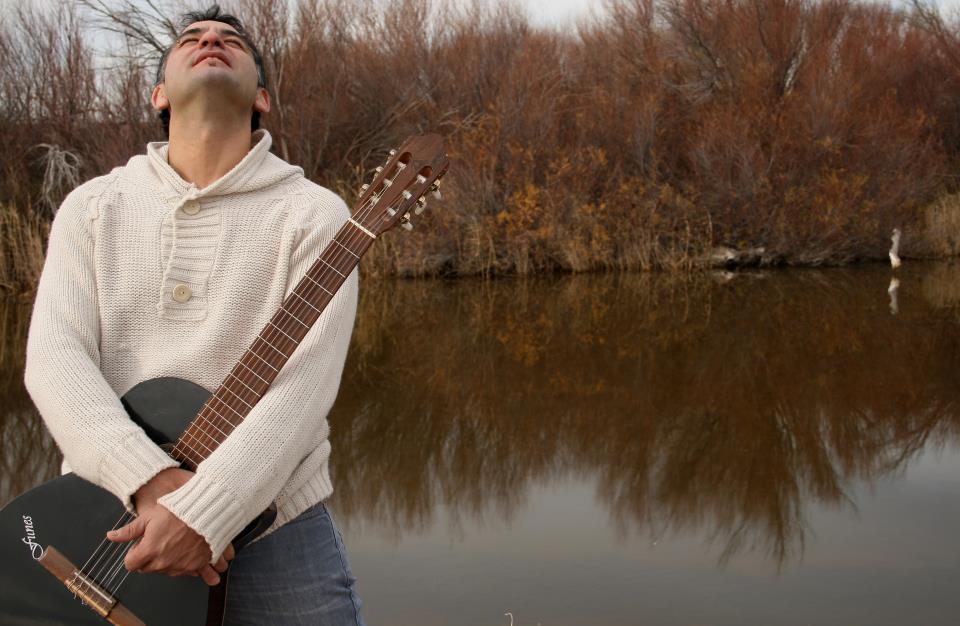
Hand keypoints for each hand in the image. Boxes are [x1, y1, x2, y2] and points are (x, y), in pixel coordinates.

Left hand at [106, 468, 234, 584]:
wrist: (208, 511)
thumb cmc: (179, 510)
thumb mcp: (149, 516)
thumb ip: (129, 530)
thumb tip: (111, 536)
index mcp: (148, 551)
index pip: (130, 564)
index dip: (134, 552)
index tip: (142, 543)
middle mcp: (162, 563)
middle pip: (146, 568)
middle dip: (149, 557)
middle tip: (160, 539)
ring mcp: (179, 566)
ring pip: (165, 570)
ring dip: (166, 560)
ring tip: (175, 542)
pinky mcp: (195, 566)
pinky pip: (184, 572)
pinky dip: (185, 565)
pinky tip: (187, 552)